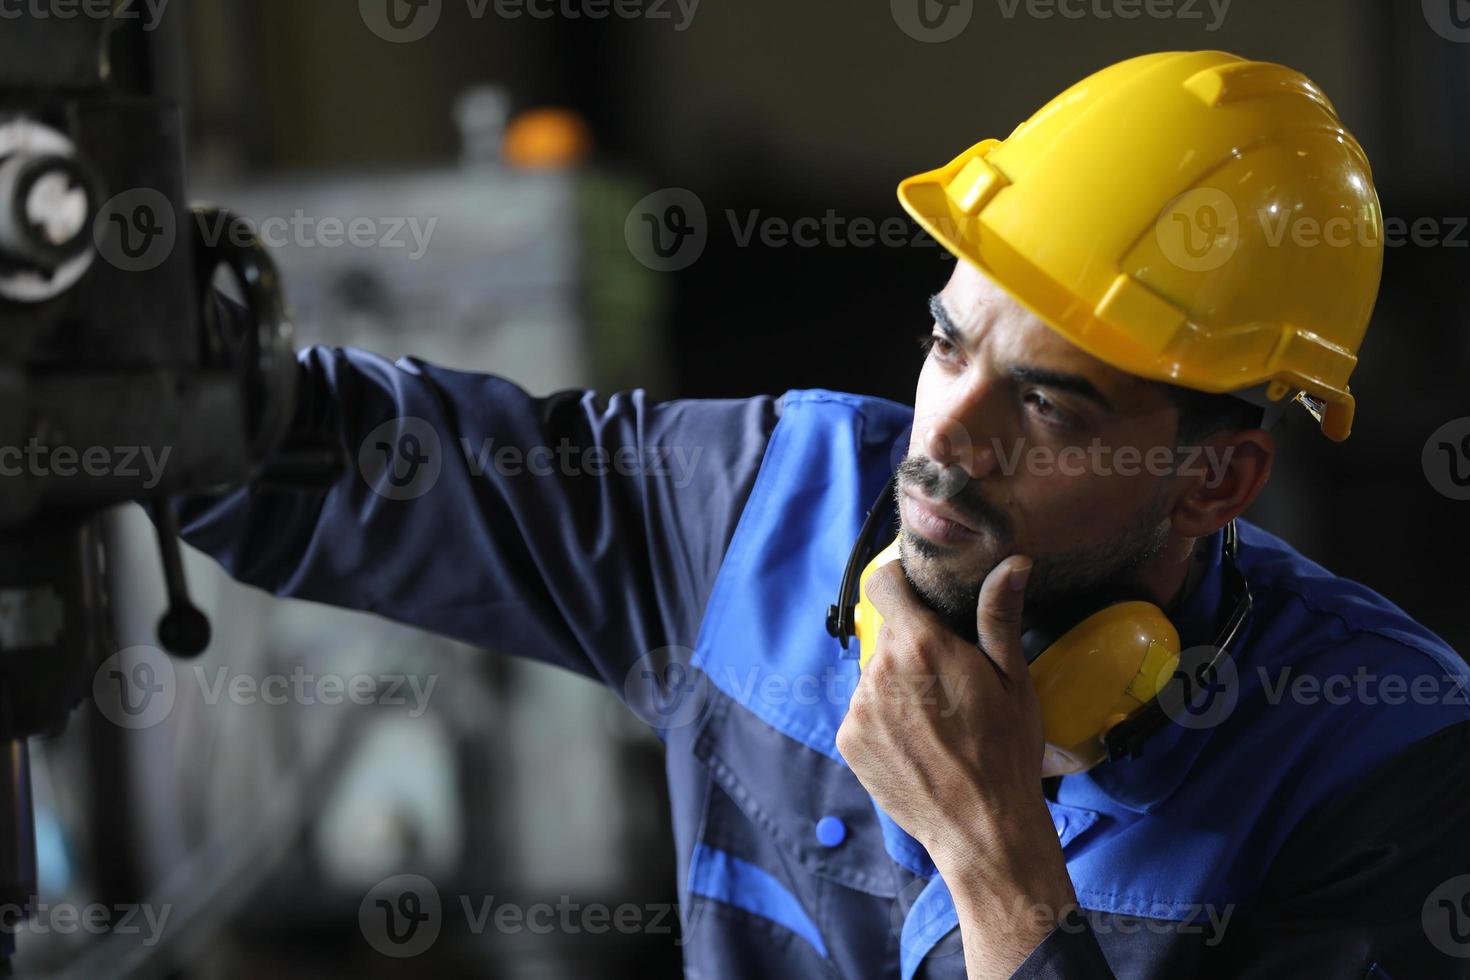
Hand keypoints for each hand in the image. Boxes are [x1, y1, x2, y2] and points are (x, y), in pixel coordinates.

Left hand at [835, 553, 1075, 975]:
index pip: (884, 582)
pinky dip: (884, 718)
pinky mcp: (848, 740)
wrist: (981, 828)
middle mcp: (879, 669)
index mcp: (920, 644)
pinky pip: (863, 711)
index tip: (919, 593)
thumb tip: (1012, 562)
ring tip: (937, 719)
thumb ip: (1000, 615)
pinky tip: (917, 743)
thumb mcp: (1014, 680)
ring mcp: (858, 707)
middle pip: (889, 635)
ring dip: (898, 684)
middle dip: (914, 645)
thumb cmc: (1007, 751)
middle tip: (949, 677)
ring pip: (875, 674)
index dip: (901, 581)